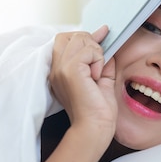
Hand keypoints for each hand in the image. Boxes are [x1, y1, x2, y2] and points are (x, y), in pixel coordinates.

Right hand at [49, 26, 116, 146]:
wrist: (96, 127)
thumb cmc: (98, 109)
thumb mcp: (101, 76)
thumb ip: (100, 58)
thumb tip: (104, 37)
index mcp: (60, 70)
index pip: (65, 39)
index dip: (85, 35)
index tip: (102, 34)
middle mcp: (56, 68)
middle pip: (72, 35)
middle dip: (91, 42)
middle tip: (99, 63)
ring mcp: (60, 69)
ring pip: (81, 40)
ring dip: (96, 52)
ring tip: (97, 73)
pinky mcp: (70, 71)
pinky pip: (88, 51)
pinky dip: (98, 60)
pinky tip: (96, 77)